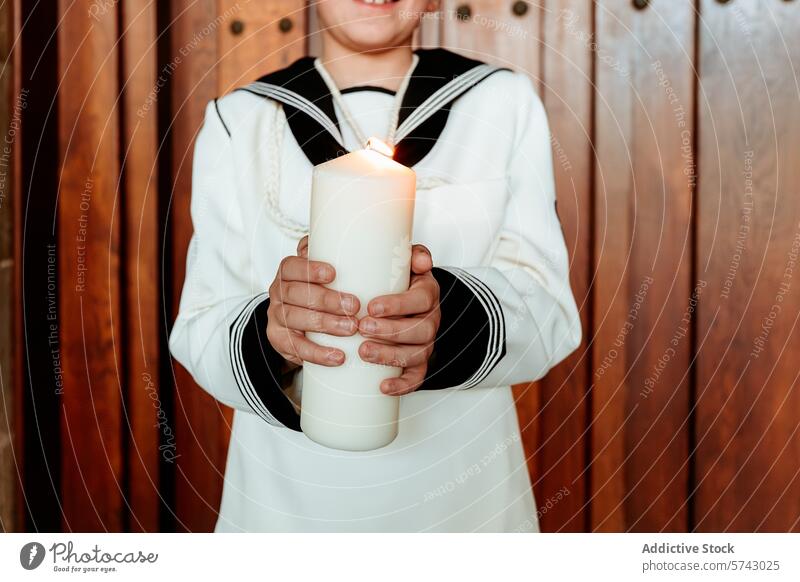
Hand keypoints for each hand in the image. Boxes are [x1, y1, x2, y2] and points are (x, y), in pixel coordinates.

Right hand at [266, 236, 359, 367]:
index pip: (291, 267)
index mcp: (287, 272)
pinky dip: (318, 353)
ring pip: (295, 319)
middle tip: (354, 306)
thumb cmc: (317, 292)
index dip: (310, 269)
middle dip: (326, 300)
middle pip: (296, 294)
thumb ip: (331, 254)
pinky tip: (338, 356)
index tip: (333, 273)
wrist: (296, 324)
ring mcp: (276, 317)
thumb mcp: (322, 273)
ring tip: (351, 329)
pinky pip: (295, 347)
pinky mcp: (279, 340)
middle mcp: (278, 292)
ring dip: (325, 325)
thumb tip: (353, 240)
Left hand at [358, 245, 439, 395]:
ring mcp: (426, 343)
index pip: (421, 298)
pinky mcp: (418, 364)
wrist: (400, 303)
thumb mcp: (397, 260)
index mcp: (427, 292)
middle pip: (421, 330)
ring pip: (418, 355)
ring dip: (391, 356)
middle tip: (362, 328)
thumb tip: (419, 259)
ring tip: (363, 352)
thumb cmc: (391, 280)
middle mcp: (431, 318)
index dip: (399, 304)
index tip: (372, 306)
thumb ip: (401, 249)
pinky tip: (381, 387)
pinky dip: (401, 385)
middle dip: (391, 331)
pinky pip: (417, 378)